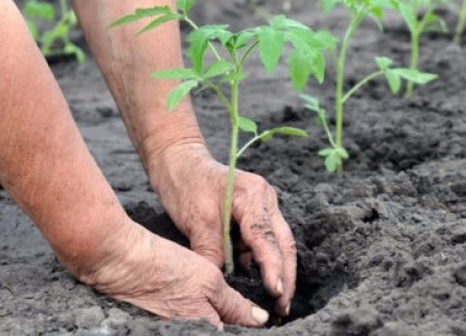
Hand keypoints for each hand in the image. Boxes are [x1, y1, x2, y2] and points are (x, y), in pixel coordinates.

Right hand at [77, 221, 268, 329]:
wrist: (122, 262)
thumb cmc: (166, 268)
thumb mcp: (209, 281)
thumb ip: (235, 305)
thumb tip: (260, 320)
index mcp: (204, 330)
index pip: (237, 334)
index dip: (250, 328)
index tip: (265, 317)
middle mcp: (188, 334)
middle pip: (222, 331)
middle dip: (235, 323)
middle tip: (249, 309)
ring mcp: (175, 331)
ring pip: (208, 328)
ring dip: (220, 319)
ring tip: (226, 304)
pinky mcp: (165, 326)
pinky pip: (192, 325)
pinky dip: (202, 316)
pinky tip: (204, 303)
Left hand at [147, 143, 296, 316]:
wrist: (179, 160)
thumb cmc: (186, 184)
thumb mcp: (196, 220)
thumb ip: (212, 252)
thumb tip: (221, 284)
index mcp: (254, 195)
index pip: (267, 238)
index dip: (273, 267)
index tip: (275, 292)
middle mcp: (266, 199)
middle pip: (284, 242)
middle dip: (286, 275)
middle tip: (284, 306)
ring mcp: (264, 206)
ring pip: (278, 243)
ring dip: (278, 270)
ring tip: (276, 300)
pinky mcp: (256, 214)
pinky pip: (264, 241)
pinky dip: (262, 261)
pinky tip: (259, 281)